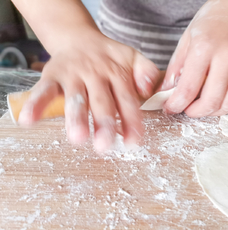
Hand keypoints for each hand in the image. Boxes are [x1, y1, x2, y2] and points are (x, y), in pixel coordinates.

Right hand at [18, 30, 159, 151]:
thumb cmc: (110, 58)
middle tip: (105, 145)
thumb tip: (149, 90)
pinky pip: (43, 90)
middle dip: (104, 123)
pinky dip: (36, 104)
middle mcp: (96, 75)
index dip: (131, 121)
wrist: (80, 38)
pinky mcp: (52, 75)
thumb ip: (146, 72)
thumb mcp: (133, 58)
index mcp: (118, 73)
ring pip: (75, 98)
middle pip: (102, 101)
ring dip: (75, 118)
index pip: (127, 99)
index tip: (134, 141)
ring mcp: (73, 75)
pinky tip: (29, 121)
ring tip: (78, 138)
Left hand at [162, 0, 227, 116]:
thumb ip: (176, 67)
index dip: (176, 104)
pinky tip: (220, 100)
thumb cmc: (212, 22)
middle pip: (211, 101)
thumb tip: (165, 91)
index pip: (188, 88)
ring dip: (213, 112)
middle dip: (195, 112)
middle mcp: (227, 57)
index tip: (170, 108)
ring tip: (203, 105)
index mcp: (204, 47)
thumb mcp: (187, 39)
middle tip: (187, 109)